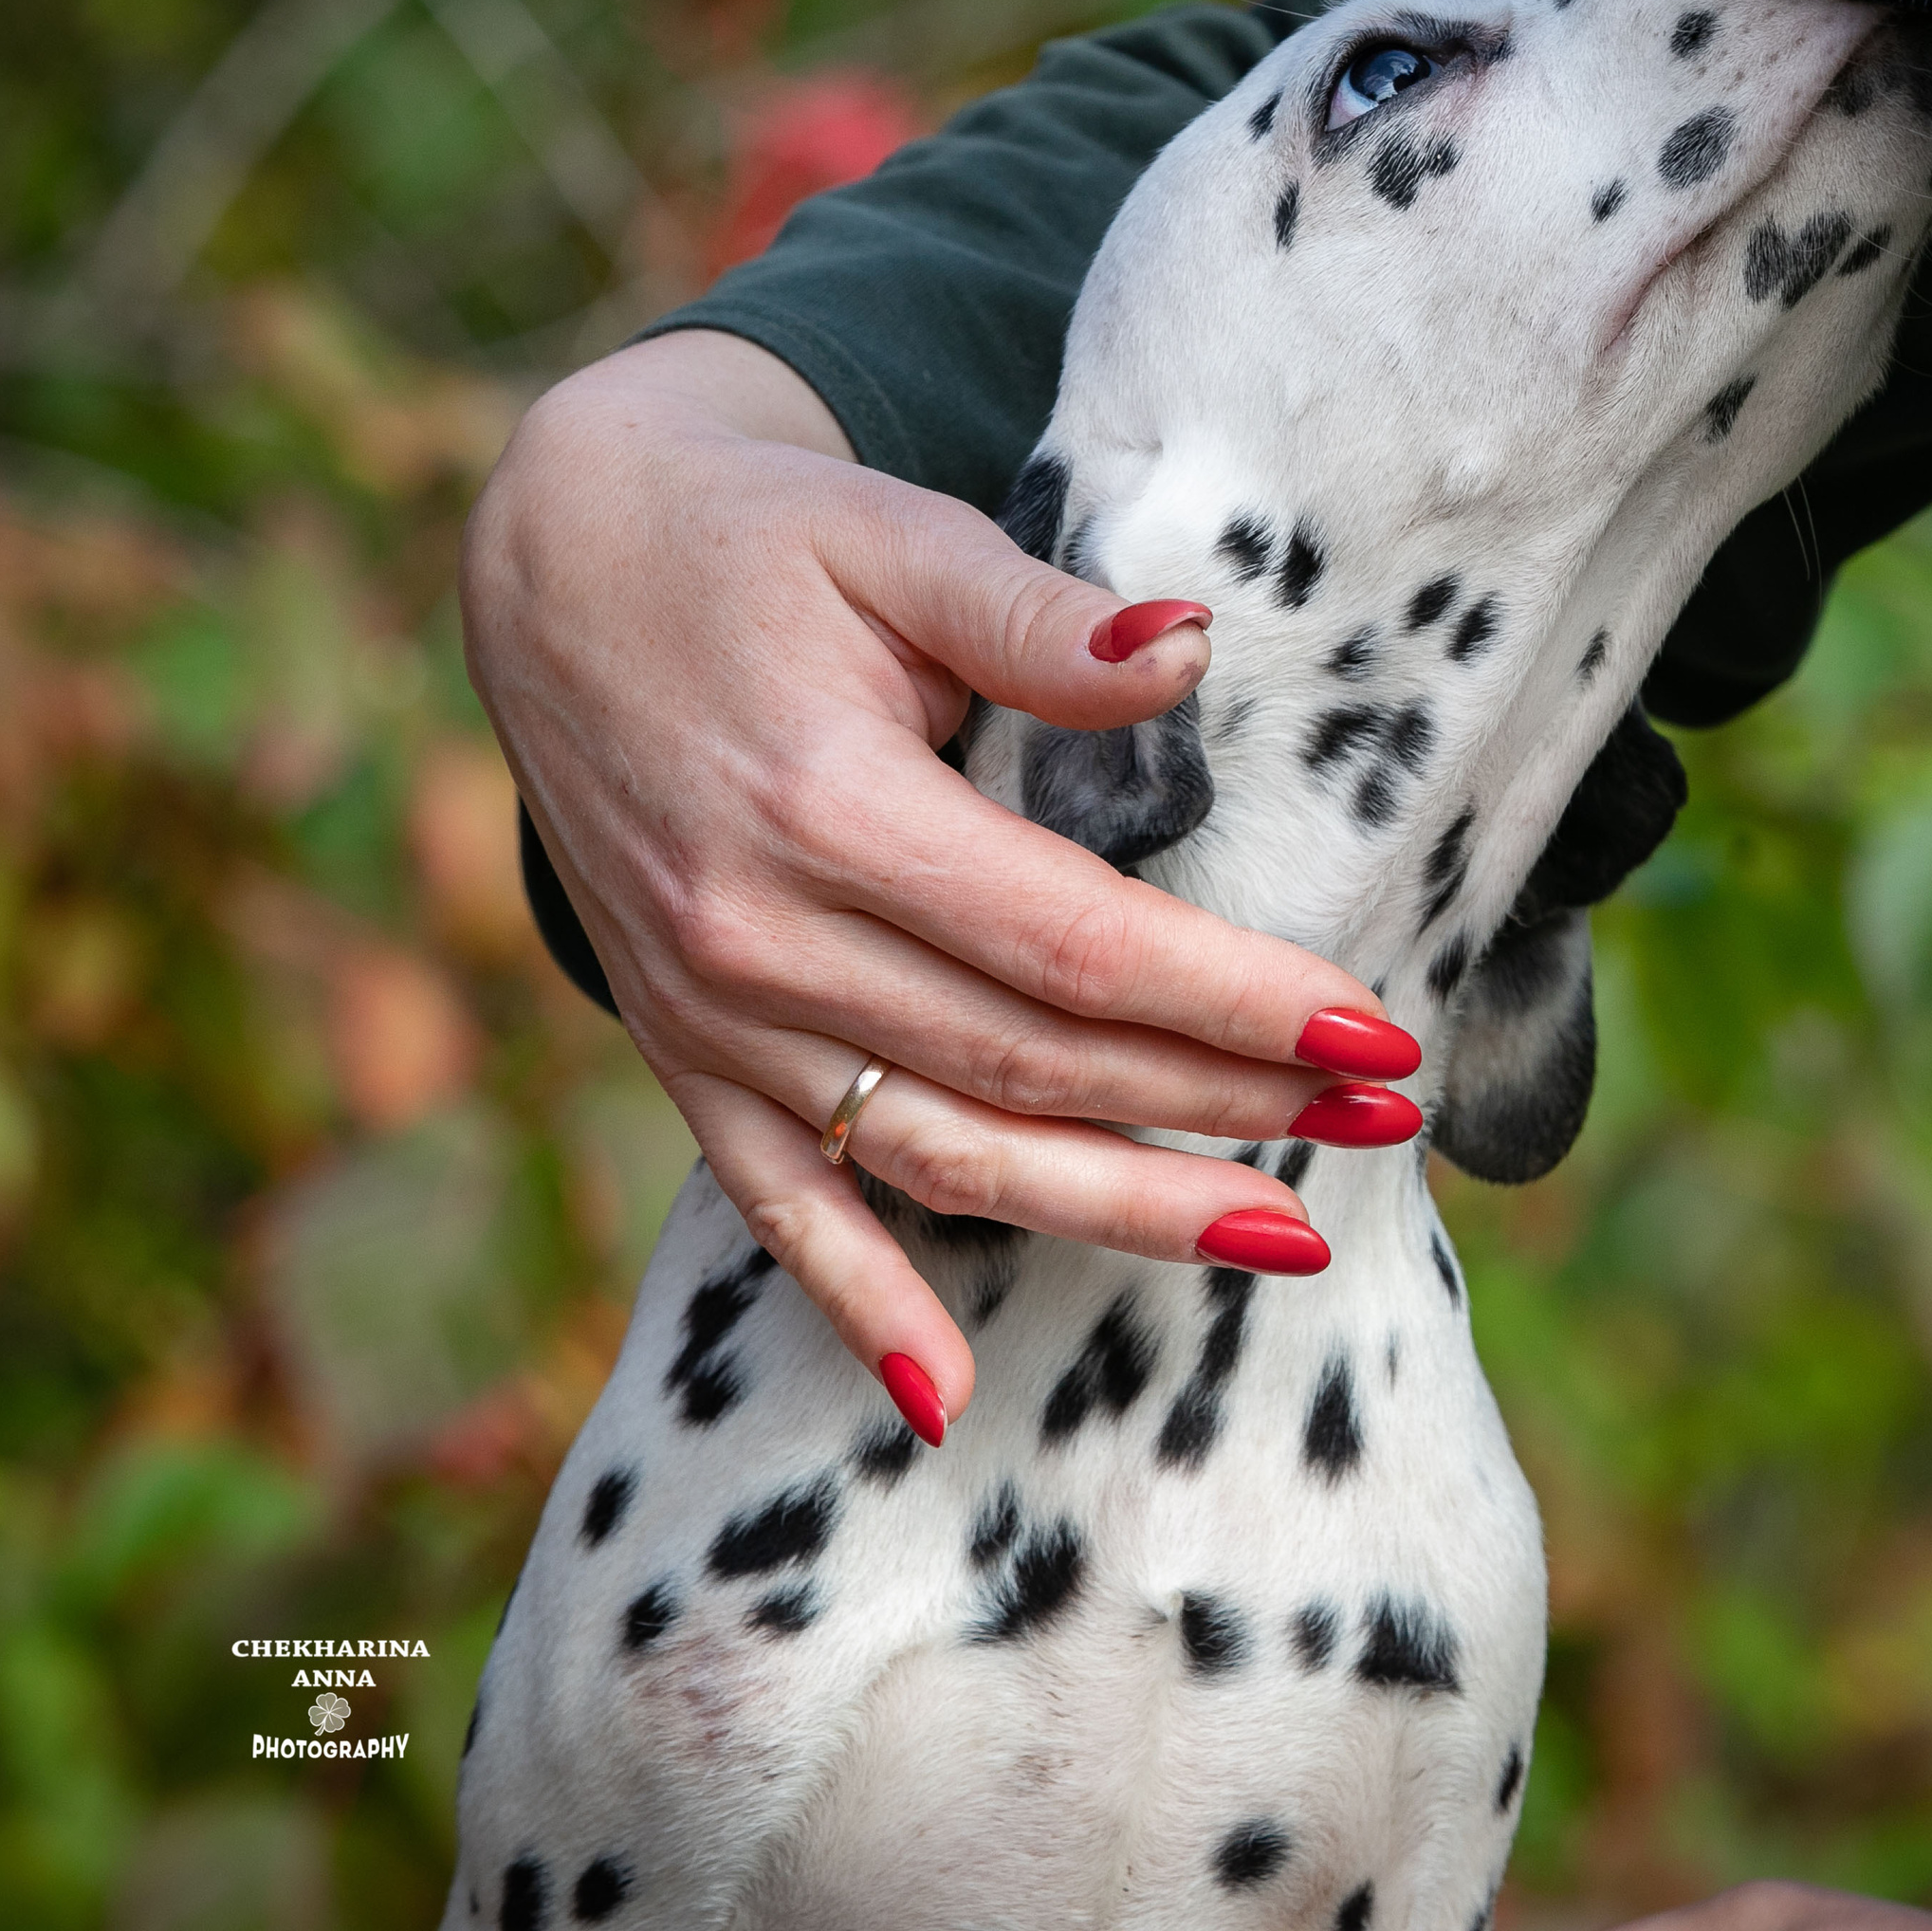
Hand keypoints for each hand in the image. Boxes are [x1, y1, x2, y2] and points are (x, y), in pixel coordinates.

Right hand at [460, 330, 1406, 1437]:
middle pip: (1035, 1063)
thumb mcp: (894, 537)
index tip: (1376, 1036)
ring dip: (1113, 1209)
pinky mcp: (682, 1048)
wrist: (553, 570)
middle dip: (1223, 1104)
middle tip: (1379, 1126)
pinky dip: (859, 1304)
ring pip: (941, 1154)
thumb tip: (1195, 652)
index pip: (1076, 946)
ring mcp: (712, 1012)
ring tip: (1273, 1236)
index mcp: (826, 804)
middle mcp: (761, 936)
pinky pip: (777, 1204)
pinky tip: (948, 1394)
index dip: (1236, 999)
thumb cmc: (753, 538)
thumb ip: (1039, 620)